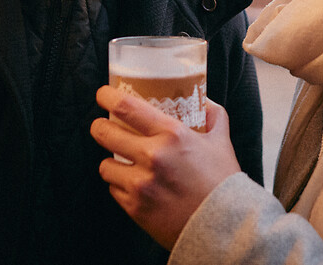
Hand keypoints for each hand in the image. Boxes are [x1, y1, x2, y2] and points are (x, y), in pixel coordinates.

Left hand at [90, 84, 242, 249]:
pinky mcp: (135, 208)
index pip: (126, 107)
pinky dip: (121, 186)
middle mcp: (152, 157)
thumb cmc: (222, 182)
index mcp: (172, 135)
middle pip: (104, 133)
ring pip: (105, 165)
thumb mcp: (221, 141)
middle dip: (99, 127)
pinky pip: (114, 190)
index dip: (107, 97)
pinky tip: (134, 184)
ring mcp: (141, 184)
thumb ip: (213, 116)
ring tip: (121, 161)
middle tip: (102, 126)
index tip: (103, 94)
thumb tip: (204, 101)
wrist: (224, 227)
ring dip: (111, 161)